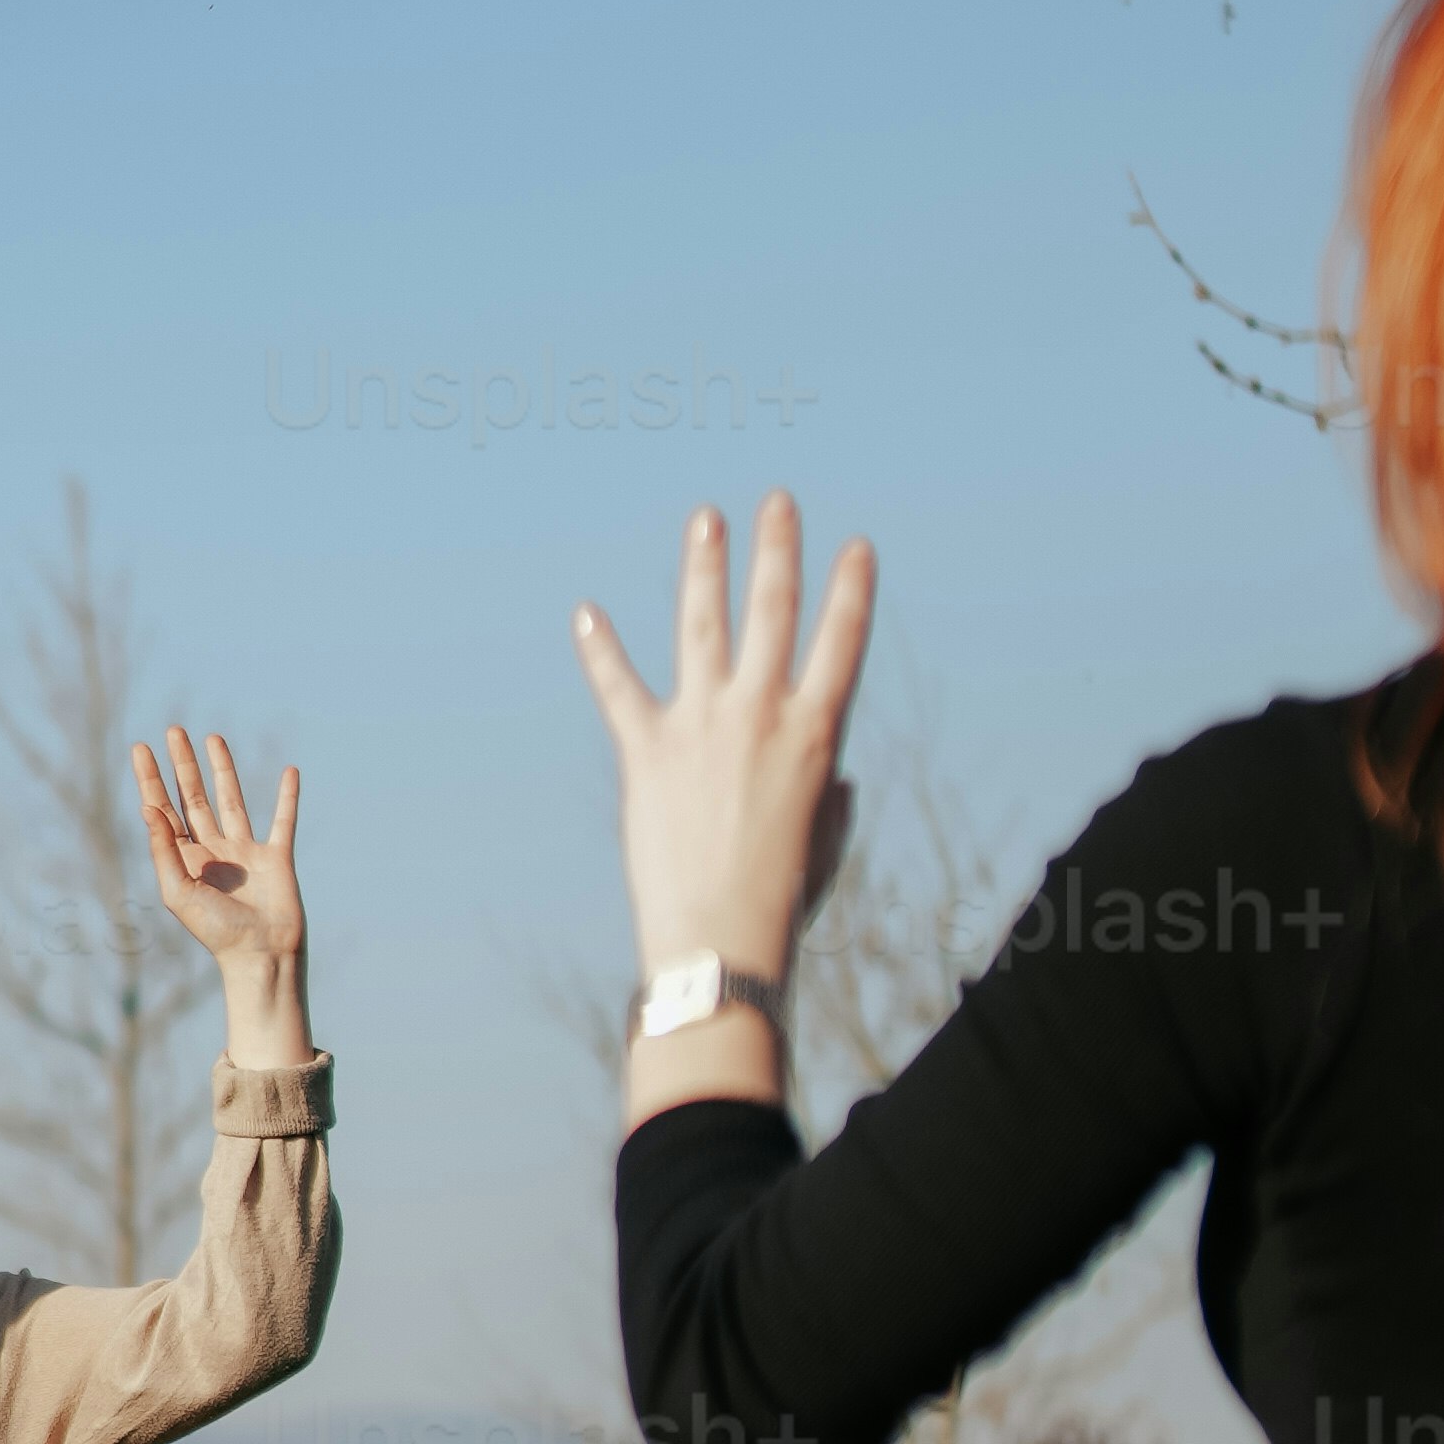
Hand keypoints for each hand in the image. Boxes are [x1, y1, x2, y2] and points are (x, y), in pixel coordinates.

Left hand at [131, 722, 312, 1044]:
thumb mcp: (178, 892)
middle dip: (182, 765)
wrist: (260, 955)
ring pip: (231, 800)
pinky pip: (282, 820)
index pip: (164, 811)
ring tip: (212, 737)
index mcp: (185, 861)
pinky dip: (287, 797)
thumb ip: (163, 849)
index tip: (141, 749)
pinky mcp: (276, 857)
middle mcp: (212, 851)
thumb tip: (148, 807)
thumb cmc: (216, 932)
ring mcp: (245, 852)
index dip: (151, 780)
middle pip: (193, 797)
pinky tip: (290, 772)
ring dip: (223, 769)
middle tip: (173, 731)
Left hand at [572, 495, 874, 982]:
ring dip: (704, 566)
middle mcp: (761, 715)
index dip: (851, 591)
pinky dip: (601, 650)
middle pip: (774, 612)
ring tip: (707, 518)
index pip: (842, 643)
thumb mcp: (823, 837)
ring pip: (703, 625)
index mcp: (816, 735)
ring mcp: (702, 726)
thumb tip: (831, 776)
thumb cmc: (781, 900)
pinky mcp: (647, 751)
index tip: (855, 547)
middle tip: (778, 502)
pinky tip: (587, 613)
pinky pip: (619, 688)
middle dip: (778, 551)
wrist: (719, 940)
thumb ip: (829, 793)